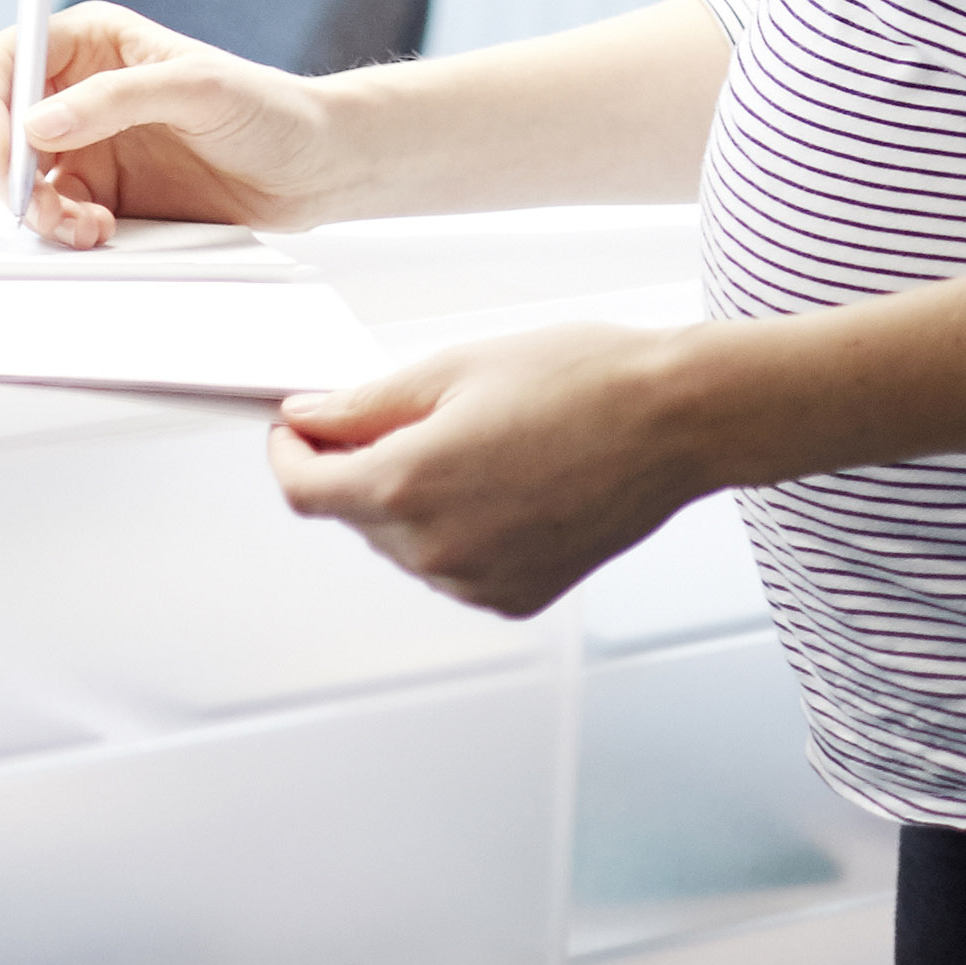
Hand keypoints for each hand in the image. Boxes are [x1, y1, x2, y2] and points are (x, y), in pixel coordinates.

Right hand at [0, 1, 341, 245]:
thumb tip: (38, 122)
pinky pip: (57, 212)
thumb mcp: (198, 88)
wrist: (314, 167)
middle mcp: (81, 90)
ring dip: (36, 206)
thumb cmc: (270, 108)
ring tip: (80, 225)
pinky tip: (98, 232)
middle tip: (32, 202)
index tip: (2, 147)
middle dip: (7, 167)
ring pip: (22, 177)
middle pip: (0, 124)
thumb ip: (117, 98)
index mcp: (94, 41)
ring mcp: (90, 144)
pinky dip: (63, 228)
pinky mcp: (105, 192)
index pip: (7, 60)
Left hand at [269, 321, 705, 617]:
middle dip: (359, 467)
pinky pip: (456, 567)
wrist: (675, 421)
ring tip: (477, 444)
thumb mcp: (457, 368)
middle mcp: (434, 548)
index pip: (303, 490)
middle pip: (354, 516)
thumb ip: (367, 403)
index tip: (298, 430)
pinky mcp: (515, 596)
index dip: (290, 454)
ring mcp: (475, 582)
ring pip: (405, 545)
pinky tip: (506, 483)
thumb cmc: (584, 382)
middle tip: (405, 415)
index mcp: (406, 484)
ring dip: (411, 501)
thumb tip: (311, 417)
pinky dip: (459, 530)